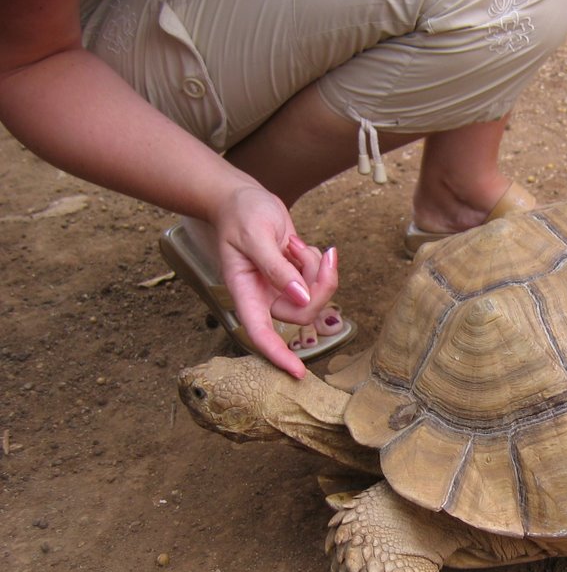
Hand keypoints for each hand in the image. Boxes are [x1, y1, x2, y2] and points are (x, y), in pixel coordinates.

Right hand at [211, 184, 338, 377]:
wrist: (241, 198)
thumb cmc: (240, 214)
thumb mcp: (256, 236)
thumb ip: (278, 268)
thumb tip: (301, 296)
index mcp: (245, 292)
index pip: (260, 334)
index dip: (278, 355)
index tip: (298, 373)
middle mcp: (264, 297)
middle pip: (304, 313)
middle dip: (321, 285)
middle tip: (321, 254)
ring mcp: (282, 289)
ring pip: (316, 295)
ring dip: (317, 267)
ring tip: (294, 243)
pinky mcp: (297, 278)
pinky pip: (319, 279)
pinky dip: (316, 260)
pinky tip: (296, 244)